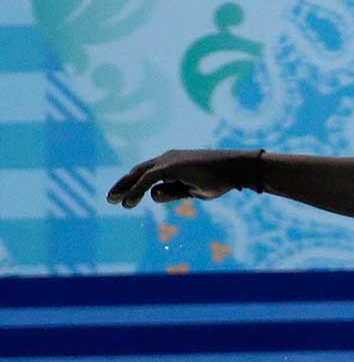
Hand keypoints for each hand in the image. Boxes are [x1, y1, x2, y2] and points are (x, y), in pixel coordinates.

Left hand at [107, 148, 263, 207]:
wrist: (235, 169)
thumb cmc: (219, 180)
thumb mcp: (192, 191)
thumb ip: (172, 192)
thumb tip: (152, 196)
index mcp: (172, 163)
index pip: (146, 173)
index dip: (133, 184)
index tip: (124, 197)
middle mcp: (167, 158)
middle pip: (137, 171)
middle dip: (123, 184)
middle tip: (110, 198)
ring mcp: (168, 161)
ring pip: (139, 175)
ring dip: (125, 188)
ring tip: (114, 202)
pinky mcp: (170, 166)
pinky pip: (147, 179)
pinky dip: (136, 191)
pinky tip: (128, 202)